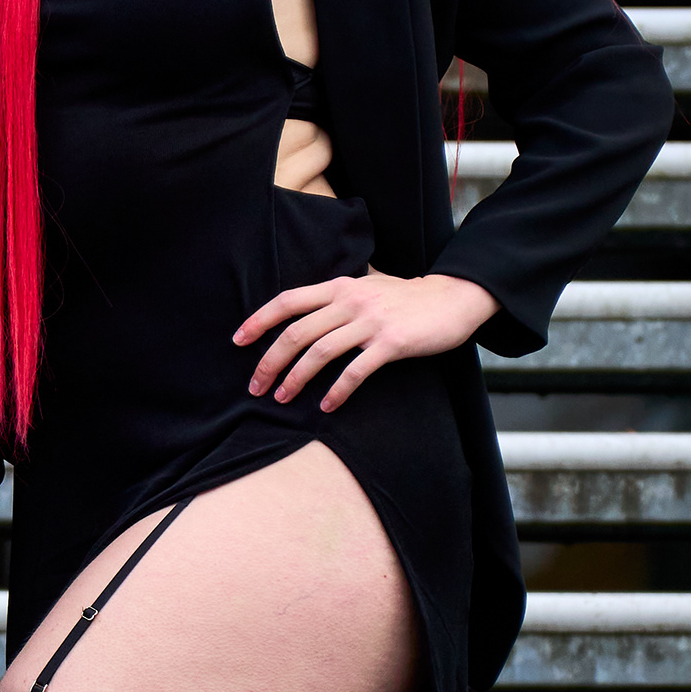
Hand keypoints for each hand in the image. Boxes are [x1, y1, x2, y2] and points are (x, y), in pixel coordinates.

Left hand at [234, 267, 499, 411]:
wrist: (453, 299)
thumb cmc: (407, 297)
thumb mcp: (369, 284)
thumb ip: (341, 292)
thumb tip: (314, 301)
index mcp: (339, 287)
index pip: (287, 301)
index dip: (259, 320)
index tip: (238, 341)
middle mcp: (350, 301)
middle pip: (296, 332)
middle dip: (269, 362)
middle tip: (256, 386)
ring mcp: (370, 321)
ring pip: (319, 352)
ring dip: (296, 379)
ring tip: (282, 398)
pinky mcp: (391, 343)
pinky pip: (355, 371)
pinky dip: (337, 391)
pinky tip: (327, 407)